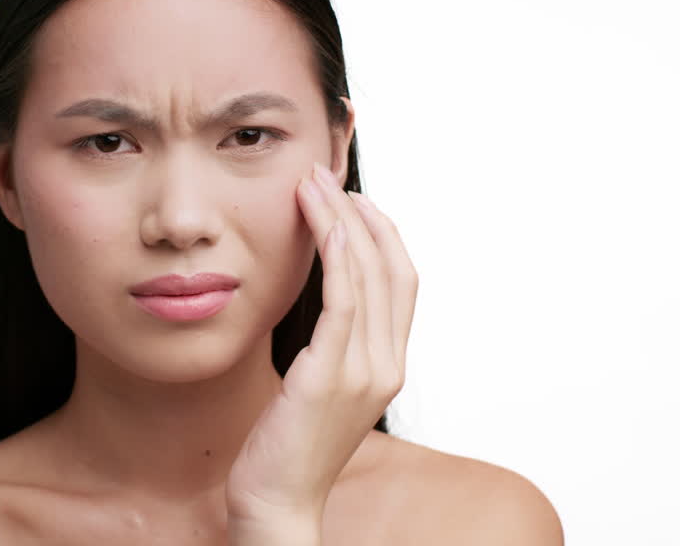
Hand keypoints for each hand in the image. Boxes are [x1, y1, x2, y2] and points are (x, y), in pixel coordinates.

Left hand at [225, 161, 417, 527]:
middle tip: (326, 176)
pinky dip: (336, 252)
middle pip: (393, 268)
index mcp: (389, 366)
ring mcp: (364, 372)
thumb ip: (330, 347)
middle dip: (362, 213)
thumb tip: (319, 304)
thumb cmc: (287, 445)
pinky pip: (343, 300)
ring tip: (311, 183)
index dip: (383, 233)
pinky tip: (318, 220)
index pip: (402, 282)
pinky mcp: (330, 376)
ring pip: (367, 274)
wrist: (277, 502)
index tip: (353, 198)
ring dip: (340, 219)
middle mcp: (387, 366)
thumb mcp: (318, 387)